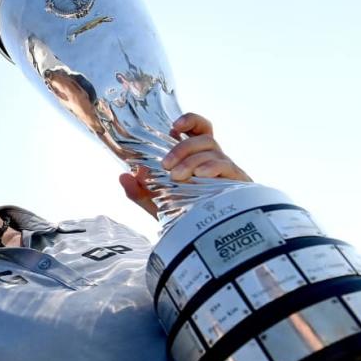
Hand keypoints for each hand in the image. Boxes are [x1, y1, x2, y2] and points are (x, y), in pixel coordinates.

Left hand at [120, 113, 251, 218]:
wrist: (211, 239)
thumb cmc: (187, 216)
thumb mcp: (158, 205)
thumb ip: (140, 193)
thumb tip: (124, 176)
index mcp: (198, 158)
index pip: (200, 129)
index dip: (191, 121)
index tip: (174, 127)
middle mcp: (214, 159)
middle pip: (204, 139)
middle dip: (182, 148)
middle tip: (166, 166)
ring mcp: (227, 170)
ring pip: (213, 150)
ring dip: (192, 160)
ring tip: (178, 177)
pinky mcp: (237, 183)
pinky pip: (227, 166)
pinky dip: (213, 167)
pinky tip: (201, 176)